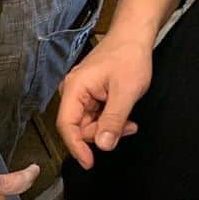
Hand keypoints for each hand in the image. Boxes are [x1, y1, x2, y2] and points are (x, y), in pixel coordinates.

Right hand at [56, 34, 145, 168]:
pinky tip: (123, 115)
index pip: (67, 126)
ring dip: (108, 127)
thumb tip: (103, 145)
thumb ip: (113, 120)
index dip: (76, 147)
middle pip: (78, 126)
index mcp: (74, 89)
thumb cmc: (128, 57)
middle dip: (101, 134)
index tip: (89, 163)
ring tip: (129, 122)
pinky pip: (93, 114)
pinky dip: (108, 119)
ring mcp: (78, 92)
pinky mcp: (87, 93)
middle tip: (127, 129)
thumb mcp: (126, 92)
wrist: (133, 37)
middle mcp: (71, 92)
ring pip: (87, 122)